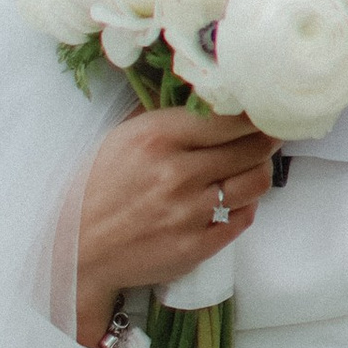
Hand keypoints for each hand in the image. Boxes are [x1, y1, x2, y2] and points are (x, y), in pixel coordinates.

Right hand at [74, 104, 278, 346]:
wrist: (78, 250)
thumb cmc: (97, 189)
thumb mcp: (122, 137)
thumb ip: (166, 116)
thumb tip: (209, 97)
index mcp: (158, 138)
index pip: (231, 118)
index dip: (256, 113)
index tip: (265, 110)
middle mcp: (178, 174)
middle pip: (253, 148)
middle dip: (267, 139)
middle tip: (269, 135)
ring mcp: (190, 213)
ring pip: (256, 183)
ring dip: (259, 171)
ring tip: (251, 165)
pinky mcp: (197, 246)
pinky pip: (243, 219)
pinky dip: (244, 206)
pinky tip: (232, 198)